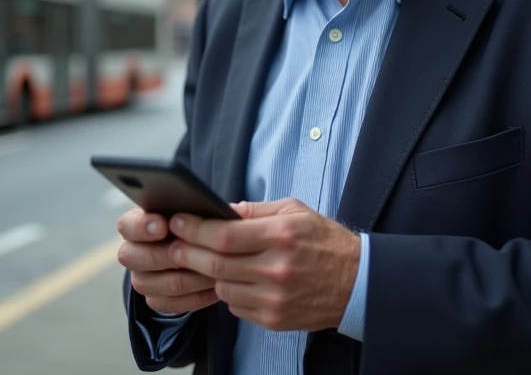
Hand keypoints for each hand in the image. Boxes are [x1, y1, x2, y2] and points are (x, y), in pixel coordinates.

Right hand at [117, 207, 218, 313]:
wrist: (192, 246)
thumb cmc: (190, 220)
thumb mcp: (187, 208)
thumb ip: (189, 207)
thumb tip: (206, 207)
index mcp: (133, 225)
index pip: (127, 226)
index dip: (143, 227)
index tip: (163, 226)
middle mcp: (132, 254)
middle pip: (142, 259)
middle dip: (172, 254)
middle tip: (198, 250)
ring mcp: (141, 280)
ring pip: (166, 283)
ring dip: (195, 276)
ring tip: (219, 267)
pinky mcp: (155, 300)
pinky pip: (175, 303)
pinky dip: (200, 295)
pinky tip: (217, 284)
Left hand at [168, 198, 360, 332]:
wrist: (358, 283)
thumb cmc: (325, 243)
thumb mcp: (296, 213)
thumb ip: (256, 211)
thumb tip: (221, 210)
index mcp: (282, 236)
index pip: (225, 235)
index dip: (195, 229)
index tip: (178, 221)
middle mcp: (277, 269)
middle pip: (216, 264)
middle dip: (187, 253)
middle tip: (172, 244)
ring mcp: (275, 298)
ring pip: (222, 287)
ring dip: (210, 275)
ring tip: (209, 261)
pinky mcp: (274, 319)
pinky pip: (235, 307)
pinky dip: (230, 293)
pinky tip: (237, 280)